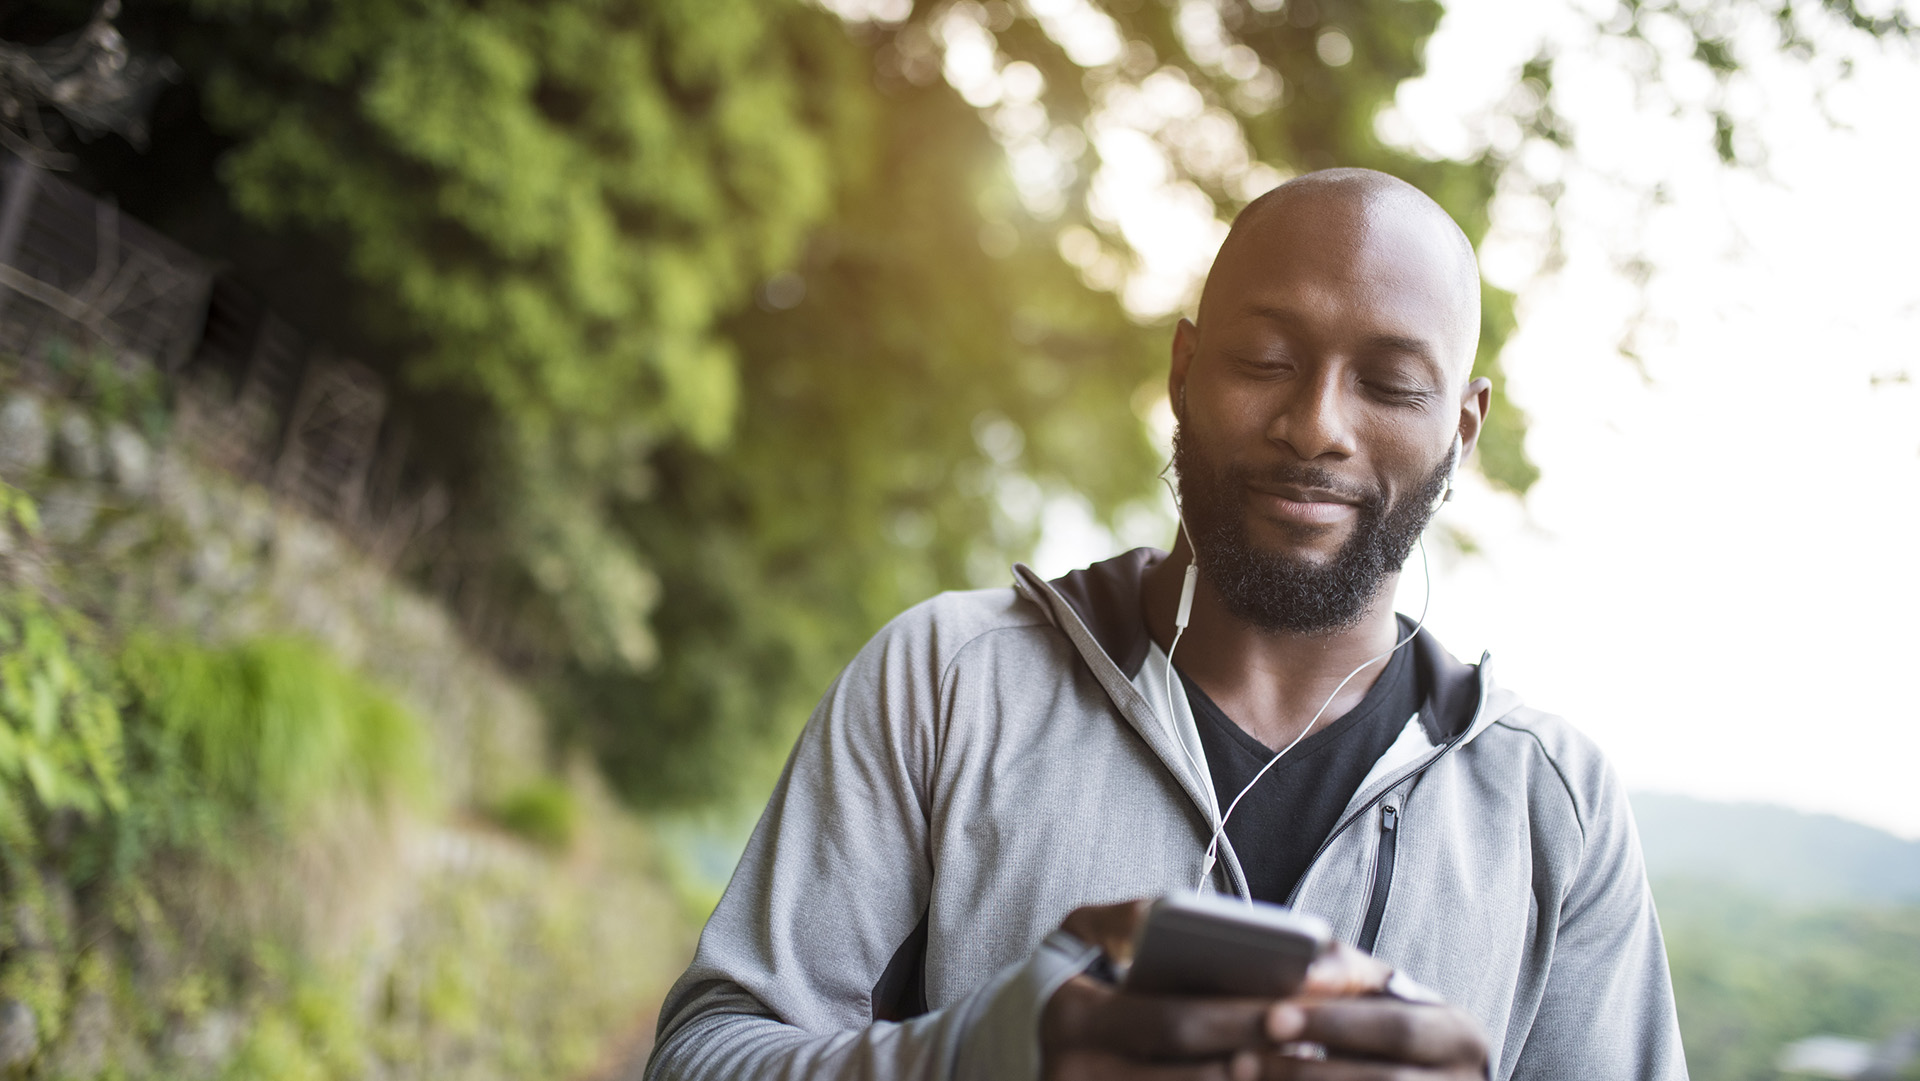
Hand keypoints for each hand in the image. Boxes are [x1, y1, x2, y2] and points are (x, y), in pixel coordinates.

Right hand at [1040, 901, 1488, 1080]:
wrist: (1020, 1045)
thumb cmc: (1074, 981)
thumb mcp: (1085, 936)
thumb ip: (1132, 918)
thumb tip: (1184, 914)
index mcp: (1076, 1019)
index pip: (1175, 1019)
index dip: (1242, 1017)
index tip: (1301, 1009)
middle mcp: (1076, 1077)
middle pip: (1197, 1075)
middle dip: (1266, 1059)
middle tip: (1322, 1045)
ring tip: (1311, 1068)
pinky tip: (1268, 1080)